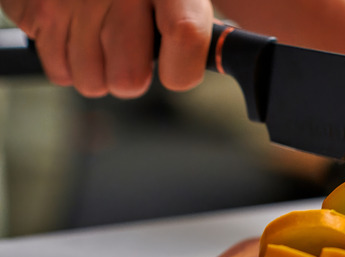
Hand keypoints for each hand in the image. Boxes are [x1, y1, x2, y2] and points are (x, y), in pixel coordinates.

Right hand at [1, 0, 212, 97]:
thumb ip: (195, 23)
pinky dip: (67, 59)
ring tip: (102, 36)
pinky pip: (57, 69)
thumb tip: (232, 60)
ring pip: (91, 82)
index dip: (181, 69)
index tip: (176, 68)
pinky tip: (77, 31)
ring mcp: (72, 0)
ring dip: (98, 70)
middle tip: (131, 50)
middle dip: (131, 76)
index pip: (185, 36)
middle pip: (129, 80)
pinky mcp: (35, 8)